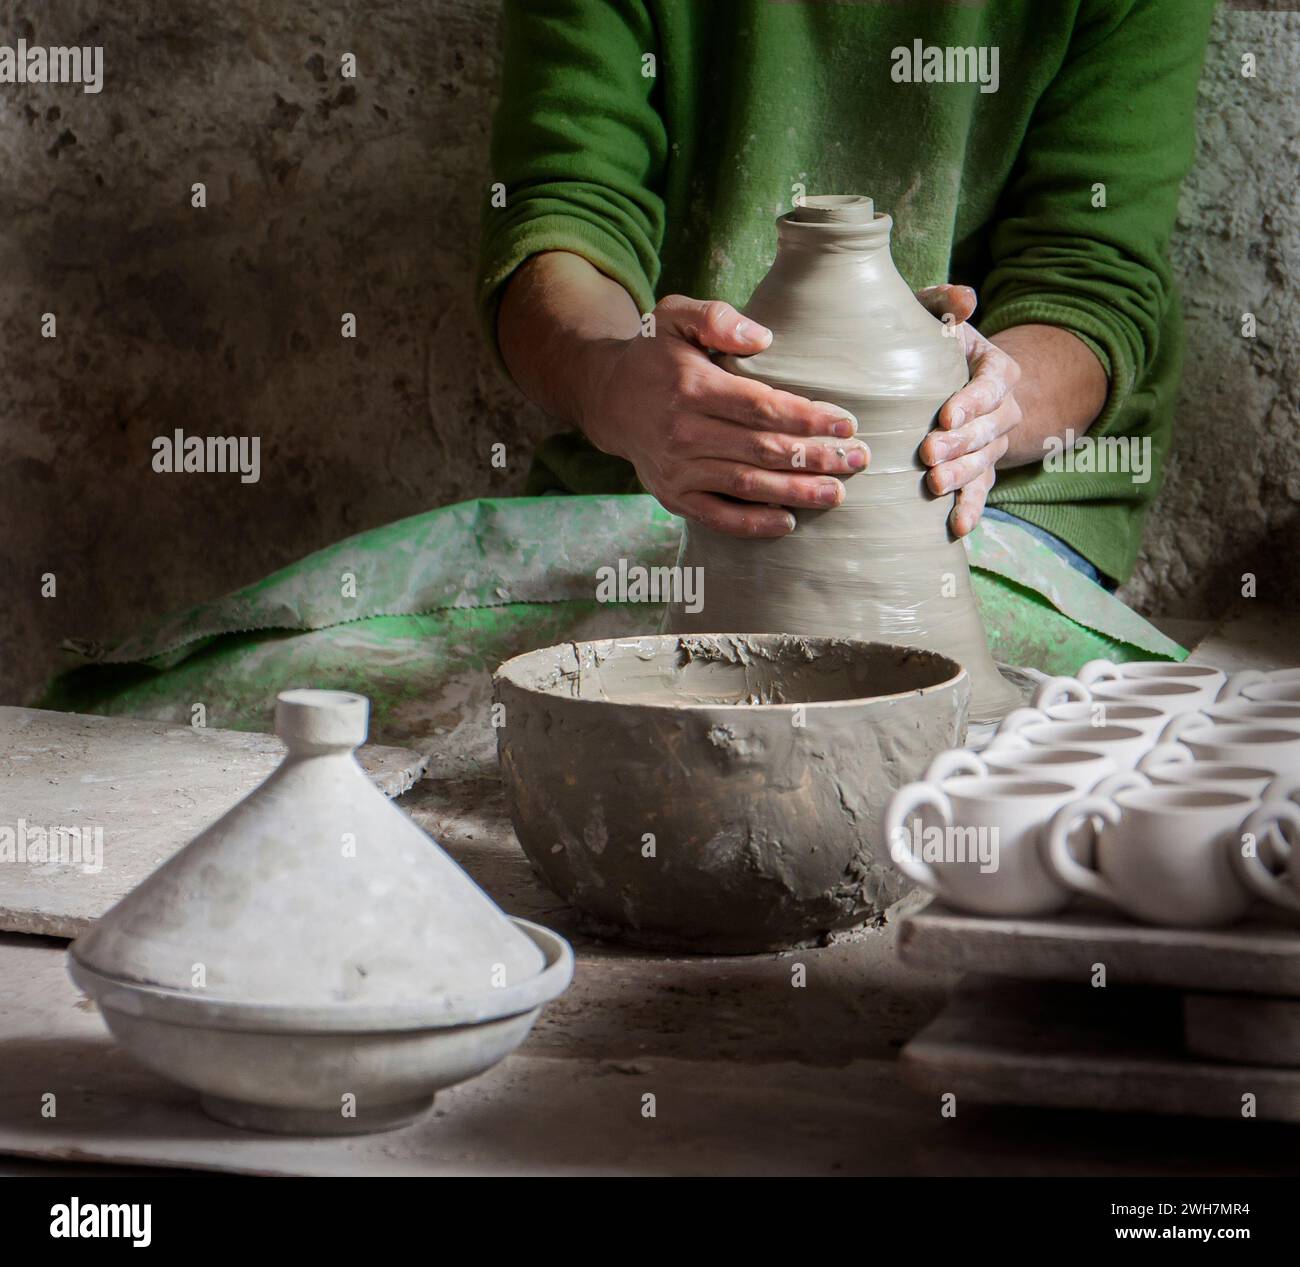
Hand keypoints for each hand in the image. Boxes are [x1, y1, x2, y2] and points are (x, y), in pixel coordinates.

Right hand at [579, 294, 869, 537]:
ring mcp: (679, 471)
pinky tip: (788, 522)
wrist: (607, 398)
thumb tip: (763, 338)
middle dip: (815, 457)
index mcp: (692, 388)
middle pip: (763, 450)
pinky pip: (718, 517)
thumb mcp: (676, 316)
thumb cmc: (655, 354)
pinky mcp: (674, 496)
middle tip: (857, 459)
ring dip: (796, 492)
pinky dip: (754, 524)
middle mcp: (684, 433)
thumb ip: (717, 318)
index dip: (808, 418)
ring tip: (837, 493)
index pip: (762, 407)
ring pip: (748, 486)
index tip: (846, 423)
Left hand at [915, 284, 1023, 536]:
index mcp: (997, 368)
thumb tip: (966, 298)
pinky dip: (971, 509)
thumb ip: (945, 303)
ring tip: (935, 486)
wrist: (942, 377)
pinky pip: (982, 491)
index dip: (972, 402)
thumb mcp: (934, 316)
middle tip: (929, 454)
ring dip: (962, 476)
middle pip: (990, 429)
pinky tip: (958, 528)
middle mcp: (1004, 408)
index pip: (992, 385)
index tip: (945, 416)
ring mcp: (994, 443)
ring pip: (985, 462)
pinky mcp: (981, 469)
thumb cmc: (930, 342)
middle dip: (961, 443)